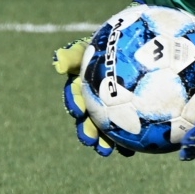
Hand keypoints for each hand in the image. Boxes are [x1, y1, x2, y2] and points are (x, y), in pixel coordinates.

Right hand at [53, 37, 130, 157]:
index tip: (78, 111)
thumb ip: (75, 54)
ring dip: (103, 141)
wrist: (138, 48)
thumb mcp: (94, 45)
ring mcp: (111, 109)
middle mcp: (94, 99)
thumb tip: (56, 62)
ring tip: (105, 150)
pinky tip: (132, 149)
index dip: (74, 104)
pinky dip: (126, 141)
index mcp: (84, 84)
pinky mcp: (127, 116)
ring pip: (104, 128)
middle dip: (86, 130)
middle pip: (87, 117)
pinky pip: (125, 130)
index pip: (76, 95)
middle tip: (90, 139)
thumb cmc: (114, 43)